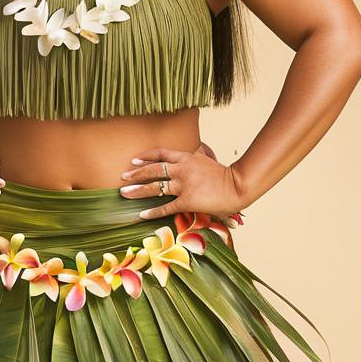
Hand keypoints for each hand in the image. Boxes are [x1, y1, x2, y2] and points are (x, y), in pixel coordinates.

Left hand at [119, 144, 247, 222]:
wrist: (238, 185)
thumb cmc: (224, 175)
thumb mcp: (208, 159)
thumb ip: (198, 154)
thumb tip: (196, 147)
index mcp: (186, 158)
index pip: (161, 153)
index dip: (145, 156)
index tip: (134, 160)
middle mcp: (181, 169)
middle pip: (152, 169)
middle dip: (135, 173)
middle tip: (123, 177)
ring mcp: (184, 184)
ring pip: (155, 187)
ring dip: (137, 190)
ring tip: (124, 194)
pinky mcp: (188, 200)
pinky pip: (166, 206)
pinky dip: (153, 211)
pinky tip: (142, 214)